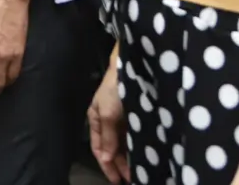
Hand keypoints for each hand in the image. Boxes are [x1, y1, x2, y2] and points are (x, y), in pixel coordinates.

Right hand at [87, 60, 129, 182]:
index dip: (106, 165)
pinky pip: (133, 137)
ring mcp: (121, 119)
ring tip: (138, 172)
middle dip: (119, 165)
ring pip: (123, 144)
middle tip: (130, 179)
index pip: (98, 148)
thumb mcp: (108, 112)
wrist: (131, 66)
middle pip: (111, 148)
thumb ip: (108, 136)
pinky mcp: (133, 116)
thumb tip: (106, 159)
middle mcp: (107, 121)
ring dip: (129, 158)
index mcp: (95, 119)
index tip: (116, 180)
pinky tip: (143, 156)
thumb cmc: (115, 89)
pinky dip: (136, 147)